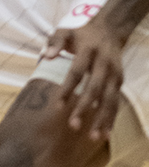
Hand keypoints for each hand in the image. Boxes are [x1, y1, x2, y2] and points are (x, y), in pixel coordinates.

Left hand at [41, 22, 126, 143]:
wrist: (110, 29)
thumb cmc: (82, 34)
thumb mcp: (66, 31)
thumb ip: (55, 42)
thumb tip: (46, 57)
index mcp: (88, 50)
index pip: (77, 72)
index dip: (68, 88)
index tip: (58, 105)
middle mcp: (103, 63)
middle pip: (94, 88)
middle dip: (84, 108)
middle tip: (73, 126)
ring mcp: (114, 74)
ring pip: (109, 99)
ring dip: (102, 119)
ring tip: (93, 137)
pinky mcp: (120, 81)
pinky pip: (116, 102)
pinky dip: (112, 118)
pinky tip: (105, 133)